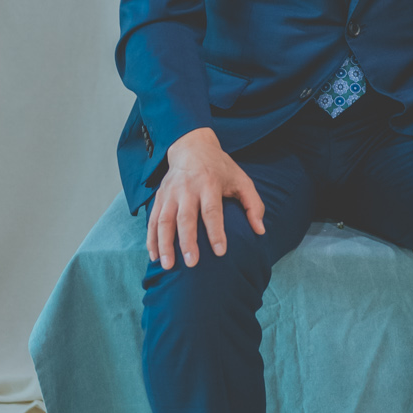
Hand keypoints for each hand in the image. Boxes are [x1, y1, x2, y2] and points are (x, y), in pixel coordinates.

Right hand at [146, 127, 265, 270]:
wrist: (192, 146)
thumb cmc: (220, 168)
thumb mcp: (241, 179)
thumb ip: (253, 204)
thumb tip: (260, 230)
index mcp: (209, 183)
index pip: (212, 211)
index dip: (216, 232)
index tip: (220, 252)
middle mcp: (187, 189)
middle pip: (185, 218)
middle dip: (187, 242)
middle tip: (192, 263)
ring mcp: (170, 193)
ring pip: (164, 221)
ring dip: (165, 244)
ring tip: (168, 266)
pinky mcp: (159, 197)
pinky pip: (152, 221)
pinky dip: (151, 240)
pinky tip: (155, 256)